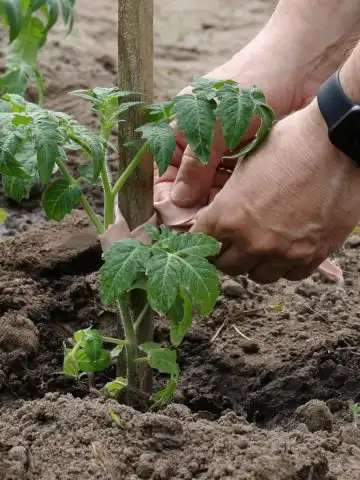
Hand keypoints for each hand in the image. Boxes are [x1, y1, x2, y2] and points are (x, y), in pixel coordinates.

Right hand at [165, 25, 349, 207]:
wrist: (299, 67)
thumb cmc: (249, 84)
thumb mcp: (216, 125)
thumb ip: (197, 165)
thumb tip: (179, 202)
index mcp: (180, 132)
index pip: (161, 174)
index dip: (167, 199)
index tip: (178, 222)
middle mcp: (198, 146)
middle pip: (187, 188)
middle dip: (194, 207)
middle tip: (205, 226)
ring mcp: (222, 154)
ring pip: (211, 190)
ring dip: (216, 205)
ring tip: (225, 218)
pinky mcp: (245, 161)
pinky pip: (233, 187)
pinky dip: (235, 198)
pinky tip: (241, 207)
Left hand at [190, 101, 359, 282]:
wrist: (339, 143)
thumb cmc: (289, 144)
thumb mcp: (245, 165)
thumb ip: (227, 200)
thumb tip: (217, 217)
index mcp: (229, 216)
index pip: (203, 241)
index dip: (204, 236)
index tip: (210, 234)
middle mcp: (253, 241)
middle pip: (226, 266)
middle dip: (227, 253)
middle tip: (234, 241)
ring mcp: (284, 252)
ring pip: (257, 276)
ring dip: (255, 262)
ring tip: (262, 244)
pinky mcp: (312, 256)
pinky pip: (289, 275)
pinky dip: (284, 265)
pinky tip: (287, 247)